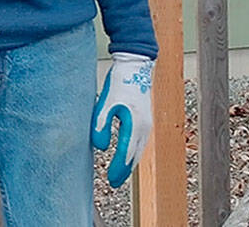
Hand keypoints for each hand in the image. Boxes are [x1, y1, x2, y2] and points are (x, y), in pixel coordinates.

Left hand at [91, 52, 154, 187]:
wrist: (135, 66)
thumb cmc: (119, 82)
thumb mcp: (105, 102)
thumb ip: (101, 125)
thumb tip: (102, 148)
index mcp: (135, 125)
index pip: (126, 154)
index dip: (117, 169)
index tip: (109, 181)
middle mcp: (144, 128)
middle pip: (134, 156)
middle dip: (123, 170)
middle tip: (113, 183)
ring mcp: (146, 123)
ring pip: (138, 150)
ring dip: (129, 162)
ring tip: (119, 173)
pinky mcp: (144, 119)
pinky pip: (139, 141)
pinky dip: (133, 152)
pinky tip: (126, 154)